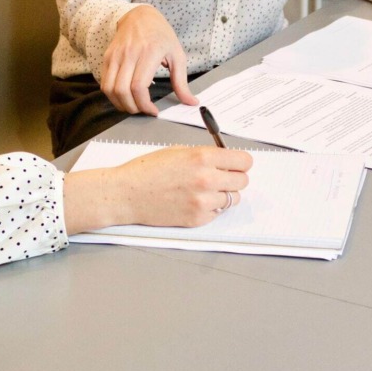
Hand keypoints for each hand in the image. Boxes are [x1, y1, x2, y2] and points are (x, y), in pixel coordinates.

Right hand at [62, 146, 252, 233]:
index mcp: (202, 157)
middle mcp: (207, 179)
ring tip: (205, 191)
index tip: (236, 164)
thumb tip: (225, 160)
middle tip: (221, 177)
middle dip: (234, 178)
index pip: (244, 161)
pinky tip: (193, 201)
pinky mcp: (197, 219)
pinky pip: (217, 213)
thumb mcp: (178, 151)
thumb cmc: (147, 170)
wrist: (127, 194)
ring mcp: (203, 202)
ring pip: (233, 199)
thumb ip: (205, 155)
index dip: (240, 162)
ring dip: (224, 194)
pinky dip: (211, 208)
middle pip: (242, 181)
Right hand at [101, 5, 197, 114]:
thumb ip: (182, 82)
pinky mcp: (107, 57)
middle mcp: (129, 54)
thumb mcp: (177, 55)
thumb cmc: (161, 35)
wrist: (140, 16)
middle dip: (132, 108)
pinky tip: (124, 96)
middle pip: (122, 91)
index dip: (144, 105)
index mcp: (149, 53)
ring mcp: (115, 55)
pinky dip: (112, 95)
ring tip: (133, 106)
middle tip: (143, 110)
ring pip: (109, 89)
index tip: (153, 111)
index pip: (139, 86)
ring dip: (120, 104)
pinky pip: (104, 82)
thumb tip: (191, 102)